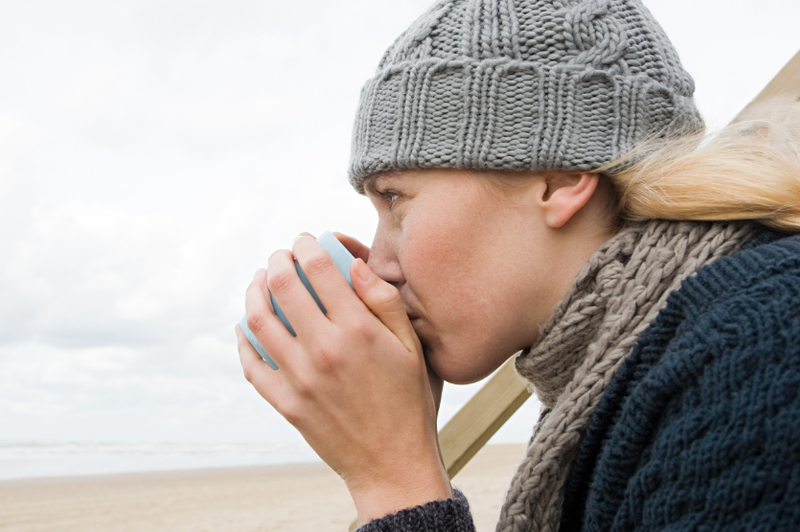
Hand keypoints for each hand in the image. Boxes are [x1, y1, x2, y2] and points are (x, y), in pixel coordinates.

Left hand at [236, 234, 451, 522]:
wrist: (392, 463)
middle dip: (276, 261)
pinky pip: (252, 364)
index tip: (305, 240)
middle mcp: (324, 350)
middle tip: (280, 256)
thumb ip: (385, 302)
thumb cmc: (409, 402)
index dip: (307, 246)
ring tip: (258, 282)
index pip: (319, 269)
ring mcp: (300, 378)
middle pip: (281, 287)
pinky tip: (246, 327)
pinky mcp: (286, 403)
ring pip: (258, 320)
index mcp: (358, 331)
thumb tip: (355, 264)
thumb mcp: (412, 348)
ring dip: (252, 292)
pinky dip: (243, 339)